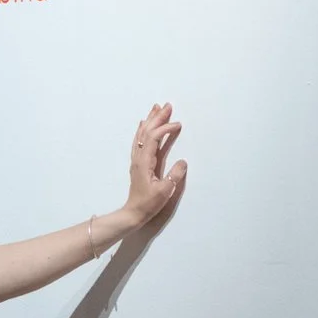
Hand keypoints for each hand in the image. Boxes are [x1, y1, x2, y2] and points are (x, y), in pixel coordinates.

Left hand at [123, 102, 186, 231]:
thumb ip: (175, 175)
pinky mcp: (138, 163)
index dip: (165, 129)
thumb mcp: (165, 191)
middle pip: (146, 132)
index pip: (154, 138)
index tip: (177, 124)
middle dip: (157, 118)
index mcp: (144, 162)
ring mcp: (137, 159)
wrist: (134, 212)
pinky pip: (139, 140)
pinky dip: (143, 129)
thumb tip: (183, 161)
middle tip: (167, 105)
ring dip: (150, 120)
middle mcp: (138, 157)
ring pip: (142, 134)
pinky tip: (144, 124)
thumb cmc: (149, 203)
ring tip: (156, 108)